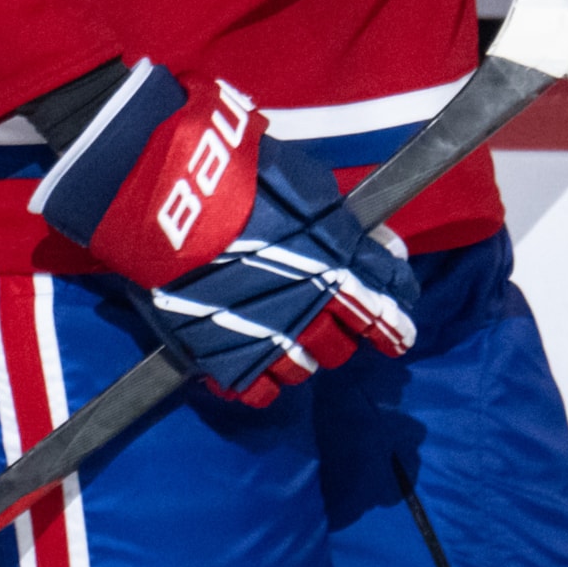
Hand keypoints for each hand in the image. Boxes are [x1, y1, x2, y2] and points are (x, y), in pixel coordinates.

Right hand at [29, 63, 418, 406]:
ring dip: (303, 353)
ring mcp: (270, 340)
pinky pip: (259, 391)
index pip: (388, 300)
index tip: (398, 326)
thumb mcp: (309, 186)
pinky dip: (262, 380)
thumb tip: (384, 248)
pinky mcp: (225, 360)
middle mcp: (314, 309)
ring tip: (287, 336)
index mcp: (342, 264)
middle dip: (342, 331)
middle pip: (345, 343)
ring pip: (306, 368)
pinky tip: (257, 364)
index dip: (396, 314)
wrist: (170, 197)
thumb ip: (347, 227)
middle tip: (328, 318)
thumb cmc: (240, 175)